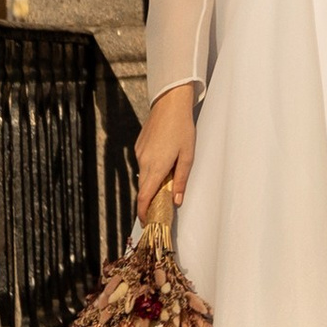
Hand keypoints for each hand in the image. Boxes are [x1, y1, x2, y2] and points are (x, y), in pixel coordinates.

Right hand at [135, 81, 196, 215]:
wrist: (169, 104)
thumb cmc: (182, 129)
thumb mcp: (187, 156)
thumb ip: (181, 180)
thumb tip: (177, 201)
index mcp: (156, 167)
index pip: (144, 197)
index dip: (143, 212)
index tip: (146, 222)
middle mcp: (144, 162)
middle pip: (143, 189)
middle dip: (149, 201)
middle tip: (160, 207)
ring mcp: (139, 153)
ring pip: (143, 175)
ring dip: (151, 182)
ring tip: (166, 180)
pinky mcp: (138, 146)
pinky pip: (143, 163)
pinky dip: (150, 169)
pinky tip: (162, 161)